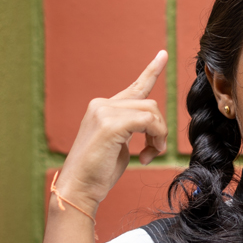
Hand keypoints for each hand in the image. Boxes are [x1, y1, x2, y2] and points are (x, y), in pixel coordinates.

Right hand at [53, 50, 169, 212]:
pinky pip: (148, 120)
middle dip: (159, 129)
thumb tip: (152, 125)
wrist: (79, 188)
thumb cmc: (99, 173)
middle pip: (149, 103)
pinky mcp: (110, 123)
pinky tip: (146, 155)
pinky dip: (155, 138)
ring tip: (149, 155)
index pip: (134, 87)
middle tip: (154, 152)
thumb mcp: (119, 146)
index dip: (151, 71)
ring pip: (151, 111)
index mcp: (103, 108)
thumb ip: (132, 128)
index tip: (162, 55)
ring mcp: (104, 111)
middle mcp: (101, 104)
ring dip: (158, 136)